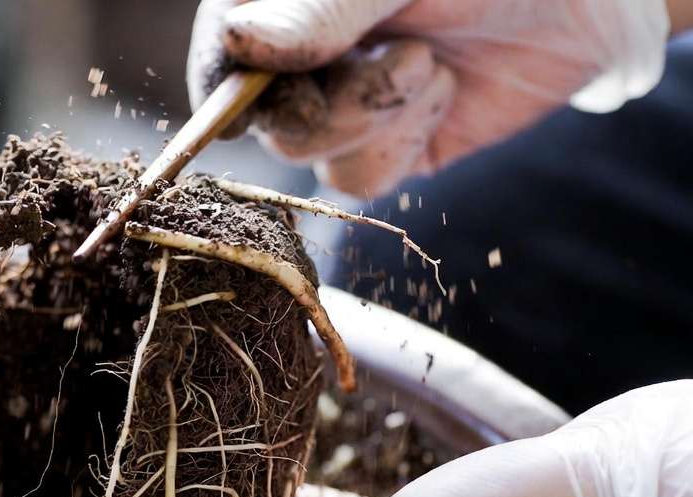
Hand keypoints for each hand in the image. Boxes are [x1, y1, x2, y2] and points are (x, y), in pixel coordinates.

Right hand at [187, 0, 670, 196]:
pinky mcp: (379, 150)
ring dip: (379, 111)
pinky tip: (439, 95)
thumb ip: (317, 9)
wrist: (575, 1)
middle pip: (258, 116)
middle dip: (335, 97)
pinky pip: (356, 180)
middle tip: (404, 51)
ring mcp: (334, 107)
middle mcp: (296, 58)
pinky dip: (403, 141)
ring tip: (430, 60)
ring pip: (306, 154)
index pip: (219, 56)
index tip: (252, 102)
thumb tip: (238, 40)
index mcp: (279, 6)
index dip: (224, 87)